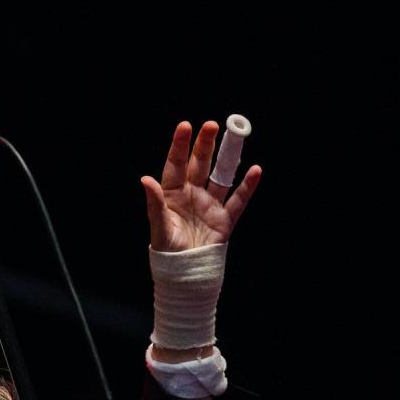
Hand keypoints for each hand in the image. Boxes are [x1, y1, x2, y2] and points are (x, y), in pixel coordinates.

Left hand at [141, 121, 261, 251]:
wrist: (186, 274)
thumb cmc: (167, 250)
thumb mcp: (159, 226)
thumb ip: (155, 203)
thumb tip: (145, 179)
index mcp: (172, 194)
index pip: (175, 165)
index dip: (180, 146)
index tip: (185, 126)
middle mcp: (192, 195)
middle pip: (199, 164)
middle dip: (205, 144)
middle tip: (211, 125)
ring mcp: (210, 205)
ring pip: (220, 176)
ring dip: (227, 158)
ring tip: (235, 137)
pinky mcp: (225, 219)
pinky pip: (238, 200)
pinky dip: (247, 186)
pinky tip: (255, 171)